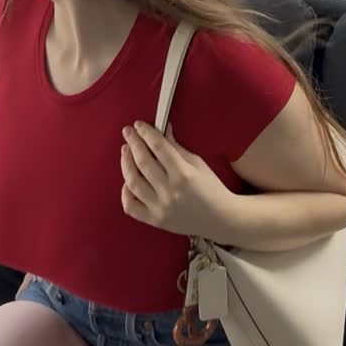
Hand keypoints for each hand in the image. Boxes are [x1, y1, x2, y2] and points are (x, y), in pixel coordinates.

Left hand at [120, 122, 231, 236]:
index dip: (146, 133)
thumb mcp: (198, 164)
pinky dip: (125, 193)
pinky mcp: (155, 221)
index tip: (138, 124)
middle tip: (127, 132)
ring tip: (125, 151)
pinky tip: (127, 181)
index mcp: (184, 174)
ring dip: (126, 163)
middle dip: (133, 143)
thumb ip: (177, 148)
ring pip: (133, 182)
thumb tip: (162, 129)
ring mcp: (160, 208)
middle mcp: (170, 191)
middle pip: (143, 162)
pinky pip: (131, 207)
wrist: (220, 219)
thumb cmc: (211, 188)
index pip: (159, 147)